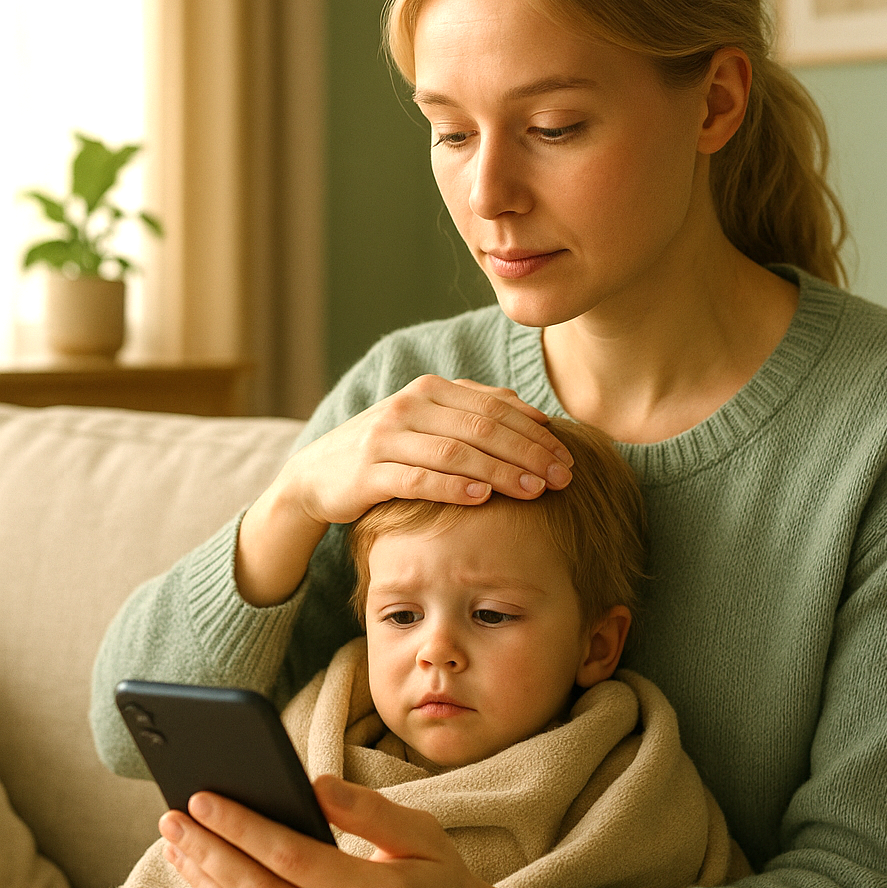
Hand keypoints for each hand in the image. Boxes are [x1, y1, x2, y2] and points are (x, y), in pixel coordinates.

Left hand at [159, 775, 566, 887]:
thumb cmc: (444, 880)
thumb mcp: (422, 832)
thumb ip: (367, 809)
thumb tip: (311, 783)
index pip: (291, 857)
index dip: (242, 827)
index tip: (204, 798)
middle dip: (207, 854)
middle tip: (173, 818)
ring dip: (207, 886)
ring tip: (180, 848)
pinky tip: (214, 882)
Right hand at [236, 377, 573, 604]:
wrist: (317, 475)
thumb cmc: (388, 451)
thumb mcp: (431, 424)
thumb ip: (476, 413)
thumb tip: (534, 414)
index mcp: (432, 389)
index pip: (496, 407)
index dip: (536, 433)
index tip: (567, 457)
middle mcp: (410, 406)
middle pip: (483, 427)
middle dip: (528, 453)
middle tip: (562, 478)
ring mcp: (386, 437)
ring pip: (455, 451)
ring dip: (501, 471)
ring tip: (534, 491)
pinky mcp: (368, 471)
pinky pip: (417, 479)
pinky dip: (453, 486)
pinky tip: (482, 497)